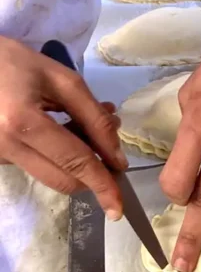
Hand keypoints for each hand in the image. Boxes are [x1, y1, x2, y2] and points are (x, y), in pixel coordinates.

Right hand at [0, 36, 127, 219]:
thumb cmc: (13, 63)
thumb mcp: (61, 80)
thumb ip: (94, 117)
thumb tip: (116, 156)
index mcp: (22, 123)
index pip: (74, 162)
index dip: (102, 184)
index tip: (119, 208)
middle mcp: (5, 146)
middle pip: (63, 180)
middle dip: (93, 174)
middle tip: (109, 147)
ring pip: (50, 175)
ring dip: (77, 163)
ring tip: (83, 127)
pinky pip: (36, 166)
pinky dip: (57, 156)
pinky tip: (62, 129)